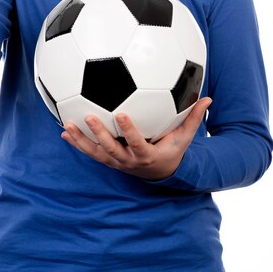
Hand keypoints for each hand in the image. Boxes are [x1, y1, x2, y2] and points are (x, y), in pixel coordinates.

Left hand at [61, 97, 211, 180]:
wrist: (159, 173)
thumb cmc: (171, 150)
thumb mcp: (183, 137)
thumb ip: (193, 118)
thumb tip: (208, 98)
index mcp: (146, 154)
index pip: (137, 143)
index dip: (129, 131)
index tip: (121, 114)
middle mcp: (128, 160)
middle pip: (111, 149)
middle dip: (100, 134)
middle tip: (89, 116)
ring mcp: (116, 162)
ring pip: (96, 153)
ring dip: (82, 140)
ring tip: (69, 126)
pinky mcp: (107, 160)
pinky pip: (90, 152)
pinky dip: (77, 143)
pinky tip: (64, 131)